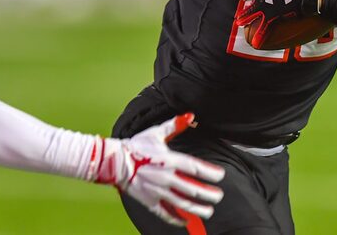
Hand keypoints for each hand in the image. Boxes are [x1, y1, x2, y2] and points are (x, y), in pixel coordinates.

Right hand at [93, 113, 224, 225]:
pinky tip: (186, 221)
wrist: (115, 161)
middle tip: (219, 196)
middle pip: (192, 189)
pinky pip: (165, 213)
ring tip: (209, 211)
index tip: (220, 176)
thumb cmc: (136, 146)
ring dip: (198, 209)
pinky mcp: (149, 201)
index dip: (210, 173)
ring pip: (182, 204)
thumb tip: (191, 115)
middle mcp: (166, 177)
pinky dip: (177, 219)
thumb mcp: (156, 133)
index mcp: (170, 160)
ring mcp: (158, 191)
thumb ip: (175, 125)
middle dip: (209, 194)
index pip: (195, 168)